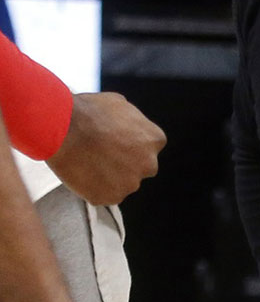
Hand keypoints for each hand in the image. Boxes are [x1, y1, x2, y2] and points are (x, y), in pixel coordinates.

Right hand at [45, 92, 164, 204]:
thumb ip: (132, 121)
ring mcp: (130, 183)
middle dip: (124, 164)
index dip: (129, 146)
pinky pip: (103, 196)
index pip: (148, 148)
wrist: (63, 127)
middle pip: (139, 168)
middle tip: (101, 155)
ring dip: (109, 177)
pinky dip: (93, 188)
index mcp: (155, 140)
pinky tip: (81, 174)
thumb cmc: (88, 112)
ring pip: (122, 184)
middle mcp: (149, 164)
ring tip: (87, 162)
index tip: (114, 144)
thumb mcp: (120, 105)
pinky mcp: (110, 197)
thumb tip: (129, 124)